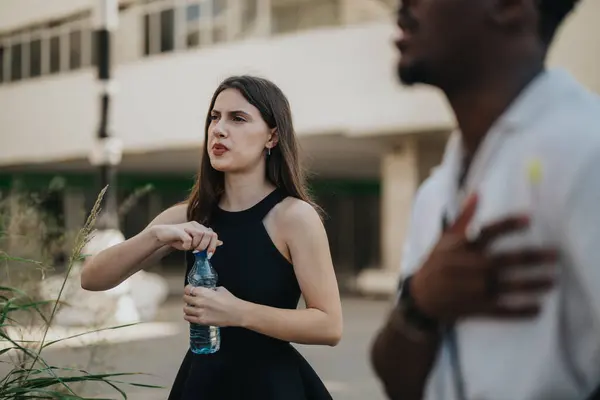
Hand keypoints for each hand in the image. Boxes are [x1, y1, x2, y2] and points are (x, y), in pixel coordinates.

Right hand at [151, 222, 221, 253]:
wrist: (162, 235)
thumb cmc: (178, 239)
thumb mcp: (194, 242)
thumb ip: (205, 242)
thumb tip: (220, 242)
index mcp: (200, 227)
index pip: (213, 234)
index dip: (213, 245)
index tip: (208, 255)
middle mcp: (196, 225)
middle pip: (209, 234)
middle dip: (204, 246)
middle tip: (196, 251)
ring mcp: (188, 226)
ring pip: (200, 235)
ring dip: (196, 245)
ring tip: (189, 248)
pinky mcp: (180, 230)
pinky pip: (188, 239)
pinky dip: (187, 245)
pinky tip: (183, 245)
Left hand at [183, 285, 246, 326]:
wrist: (236, 313)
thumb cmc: (230, 300)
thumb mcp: (221, 289)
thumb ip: (211, 290)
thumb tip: (208, 291)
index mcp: (203, 292)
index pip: (188, 289)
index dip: (188, 289)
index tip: (189, 290)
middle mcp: (199, 301)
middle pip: (185, 298)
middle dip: (187, 298)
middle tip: (190, 299)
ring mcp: (199, 312)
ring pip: (185, 309)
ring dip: (187, 307)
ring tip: (191, 308)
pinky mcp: (201, 321)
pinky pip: (189, 318)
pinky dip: (188, 316)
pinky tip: (191, 315)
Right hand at [411, 194, 557, 322]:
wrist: (422, 298)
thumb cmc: (436, 264)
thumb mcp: (444, 239)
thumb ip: (463, 218)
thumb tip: (478, 193)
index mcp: (460, 248)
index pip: (487, 233)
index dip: (508, 225)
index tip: (529, 219)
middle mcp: (468, 267)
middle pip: (505, 261)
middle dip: (532, 258)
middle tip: (555, 255)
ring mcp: (473, 290)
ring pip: (508, 286)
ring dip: (533, 284)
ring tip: (552, 281)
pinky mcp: (477, 308)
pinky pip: (503, 310)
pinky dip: (521, 311)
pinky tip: (537, 308)